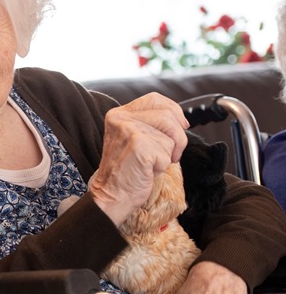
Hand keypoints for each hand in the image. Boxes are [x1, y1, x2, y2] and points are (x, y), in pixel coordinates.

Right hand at [90, 93, 188, 224]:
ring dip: (169, 154)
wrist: (112, 193)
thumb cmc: (126, 170)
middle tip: (168, 153)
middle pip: (168, 116)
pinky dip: (162, 166)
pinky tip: (147, 170)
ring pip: (171, 136)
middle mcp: (121, 118)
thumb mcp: (133, 138)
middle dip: (177, 137)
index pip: (155, 99)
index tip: (180, 125)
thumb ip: (149, 124)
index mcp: (118, 114)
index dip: (173, 111)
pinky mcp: (139, 146)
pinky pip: (167, 153)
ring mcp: (129, 131)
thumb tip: (180, 121)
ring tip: (152, 163)